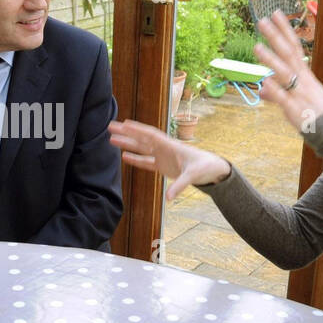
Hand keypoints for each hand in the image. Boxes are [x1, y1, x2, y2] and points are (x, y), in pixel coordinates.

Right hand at [108, 119, 230, 199]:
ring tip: (112, 139)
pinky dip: (135, 159)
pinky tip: (124, 156)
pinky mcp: (163, 166)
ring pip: (141, 148)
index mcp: (170, 146)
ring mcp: (162, 157)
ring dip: (127, 144)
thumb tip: (168, 198)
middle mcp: (163, 149)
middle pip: (141, 139)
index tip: (123, 124)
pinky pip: (146, 161)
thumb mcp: (193, 176)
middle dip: (126, 133)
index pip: (150, 135)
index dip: (137, 130)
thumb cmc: (204, 167)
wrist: (211, 169)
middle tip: (110, 126)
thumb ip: (179, 186)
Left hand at [254, 12, 322, 132]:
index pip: (293, 47)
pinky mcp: (294, 109)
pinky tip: (264, 81)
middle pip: (288, 54)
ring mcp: (298, 93)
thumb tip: (262, 89)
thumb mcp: (297, 100)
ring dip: (271, 59)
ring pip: (284, 73)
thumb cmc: (316, 114)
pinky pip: (284, 98)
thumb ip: (277, 93)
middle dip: (275, 37)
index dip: (284, 30)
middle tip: (262, 20)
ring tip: (257, 46)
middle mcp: (302, 80)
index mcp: (305, 75)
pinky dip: (275, 89)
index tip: (276, 14)